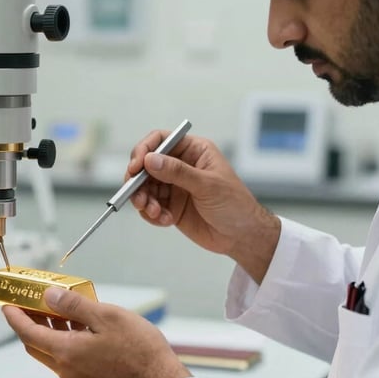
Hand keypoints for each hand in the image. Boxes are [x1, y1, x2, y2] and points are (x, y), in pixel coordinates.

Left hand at [2, 287, 191, 377]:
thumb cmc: (141, 353)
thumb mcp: (107, 317)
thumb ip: (75, 306)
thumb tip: (49, 297)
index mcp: (66, 351)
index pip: (28, 333)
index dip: (14, 317)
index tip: (7, 304)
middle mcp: (67, 368)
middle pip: (36, 344)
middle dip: (27, 323)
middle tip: (27, 304)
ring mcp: (78, 377)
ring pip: (52, 351)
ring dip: (48, 330)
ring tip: (55, 308)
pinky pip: (67, 358)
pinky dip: (64, 340)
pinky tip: (78, 326)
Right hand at [128, 129, 279, 282]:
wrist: (242, 236)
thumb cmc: (235, 205)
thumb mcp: (207, 185)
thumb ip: (178, 172)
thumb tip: (151, 160)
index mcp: (193, 151)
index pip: (161, 140)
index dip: (144, 150)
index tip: (136, 167)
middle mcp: (181, 166)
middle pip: (146, 165)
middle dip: (138, 181)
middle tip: (137, 196)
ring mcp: (175, 187)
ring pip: (145, 188)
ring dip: (144, 201)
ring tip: (153, 212)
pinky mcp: (171, 207)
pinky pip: (150, 206)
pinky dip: (152, 214)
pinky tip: (165, 220)